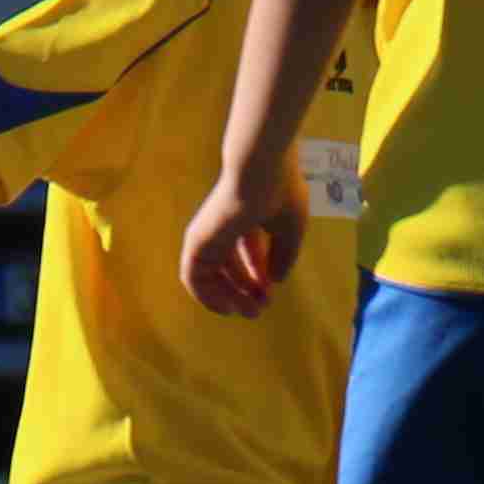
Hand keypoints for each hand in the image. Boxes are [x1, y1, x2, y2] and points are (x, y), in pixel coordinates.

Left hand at [181, 159, 300, 313]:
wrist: (261, 172)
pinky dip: (207, 296)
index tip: (271, 293)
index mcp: (246, 218)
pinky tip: (226, 308)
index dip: (259, 275)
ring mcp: (209, 234)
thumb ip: (283, 255)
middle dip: (245, 289)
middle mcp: (224, 226)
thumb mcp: (290, 230)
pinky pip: (194, 277)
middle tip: (259, 310)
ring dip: (228, 296)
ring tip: (248, 312)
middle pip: (229, 265)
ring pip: (211, 274)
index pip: (248, 253)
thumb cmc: (280, 193)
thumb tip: (275, 280)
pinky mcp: (197, 241)